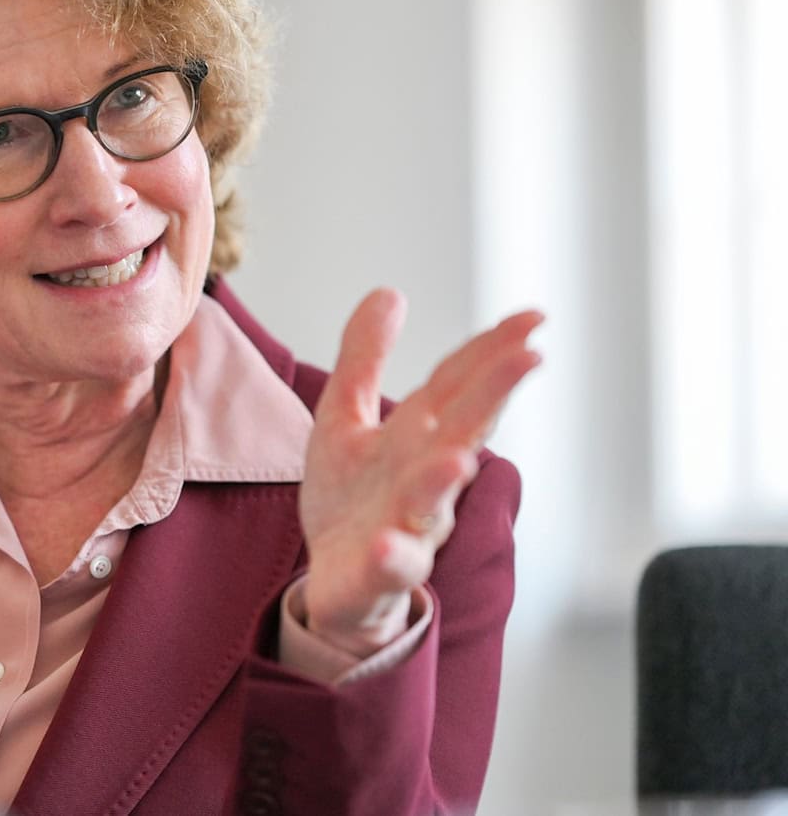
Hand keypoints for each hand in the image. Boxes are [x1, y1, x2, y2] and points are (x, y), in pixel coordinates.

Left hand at [298, 289, 541, 655]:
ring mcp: (409, 525)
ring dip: (444, 480)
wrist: (336, 578)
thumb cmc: (352, 496)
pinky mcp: (380, 571)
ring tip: (456, 458)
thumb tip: (389, 292)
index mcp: (419, 436)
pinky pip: (392, 566)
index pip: (461, 386)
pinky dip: (395, 557)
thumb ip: (364, 357)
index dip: (493, 351)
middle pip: (462, 432)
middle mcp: (426, 477)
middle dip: (493, 396)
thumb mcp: (345, 415)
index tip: (534, 317)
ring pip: (434, 503)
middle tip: (530, 357)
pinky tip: (389, 545)